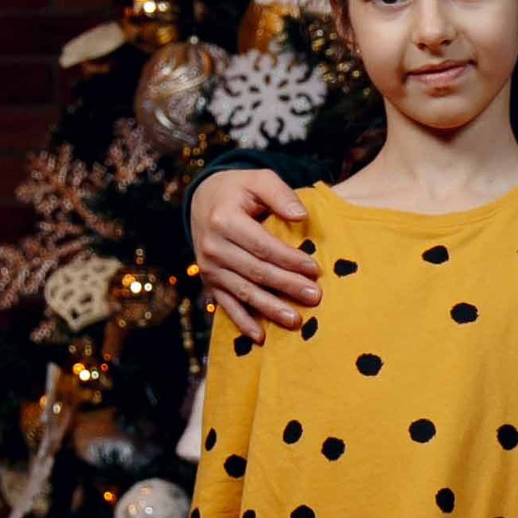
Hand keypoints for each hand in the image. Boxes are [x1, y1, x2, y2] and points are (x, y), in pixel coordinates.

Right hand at [191, 170, 319, 340]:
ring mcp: (209, 268)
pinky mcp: (209, 282)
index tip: (314, 269)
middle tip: (315, 297)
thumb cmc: (239, 190)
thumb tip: (302, 217)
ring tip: (295, 321)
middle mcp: (212, 247)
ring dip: (269, 309)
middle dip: (287, 286)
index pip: (263, 246)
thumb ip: (280, 194)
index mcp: (224, 221)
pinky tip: (260, 337)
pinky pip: (227, 305)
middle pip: (256, 271)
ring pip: (244, 292)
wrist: (203, 200)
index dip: (289, 259)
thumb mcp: (258, 180)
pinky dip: (243, 322)